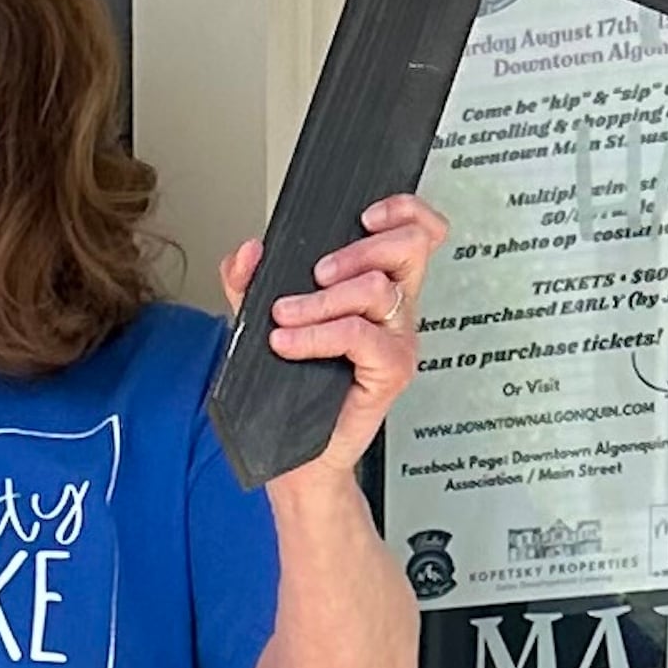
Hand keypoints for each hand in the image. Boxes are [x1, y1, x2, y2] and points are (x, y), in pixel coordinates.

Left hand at [221, 191, 446, 484]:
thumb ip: (249, 282)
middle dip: (356, 250)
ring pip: (376, 289)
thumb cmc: (290, 390)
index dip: (404, 211)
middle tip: (315, 276)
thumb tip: (249, 250)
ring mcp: (398, 340)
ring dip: (321, 300)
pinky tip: (289, 344)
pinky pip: (359, 334)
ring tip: (286, 318)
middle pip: (409, 247)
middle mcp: (396, 310)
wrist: (296, 457)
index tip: (365, 215)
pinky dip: (317, 334)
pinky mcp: (392, 371)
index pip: (418, 232)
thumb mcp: (260, 323)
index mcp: (377, 287)